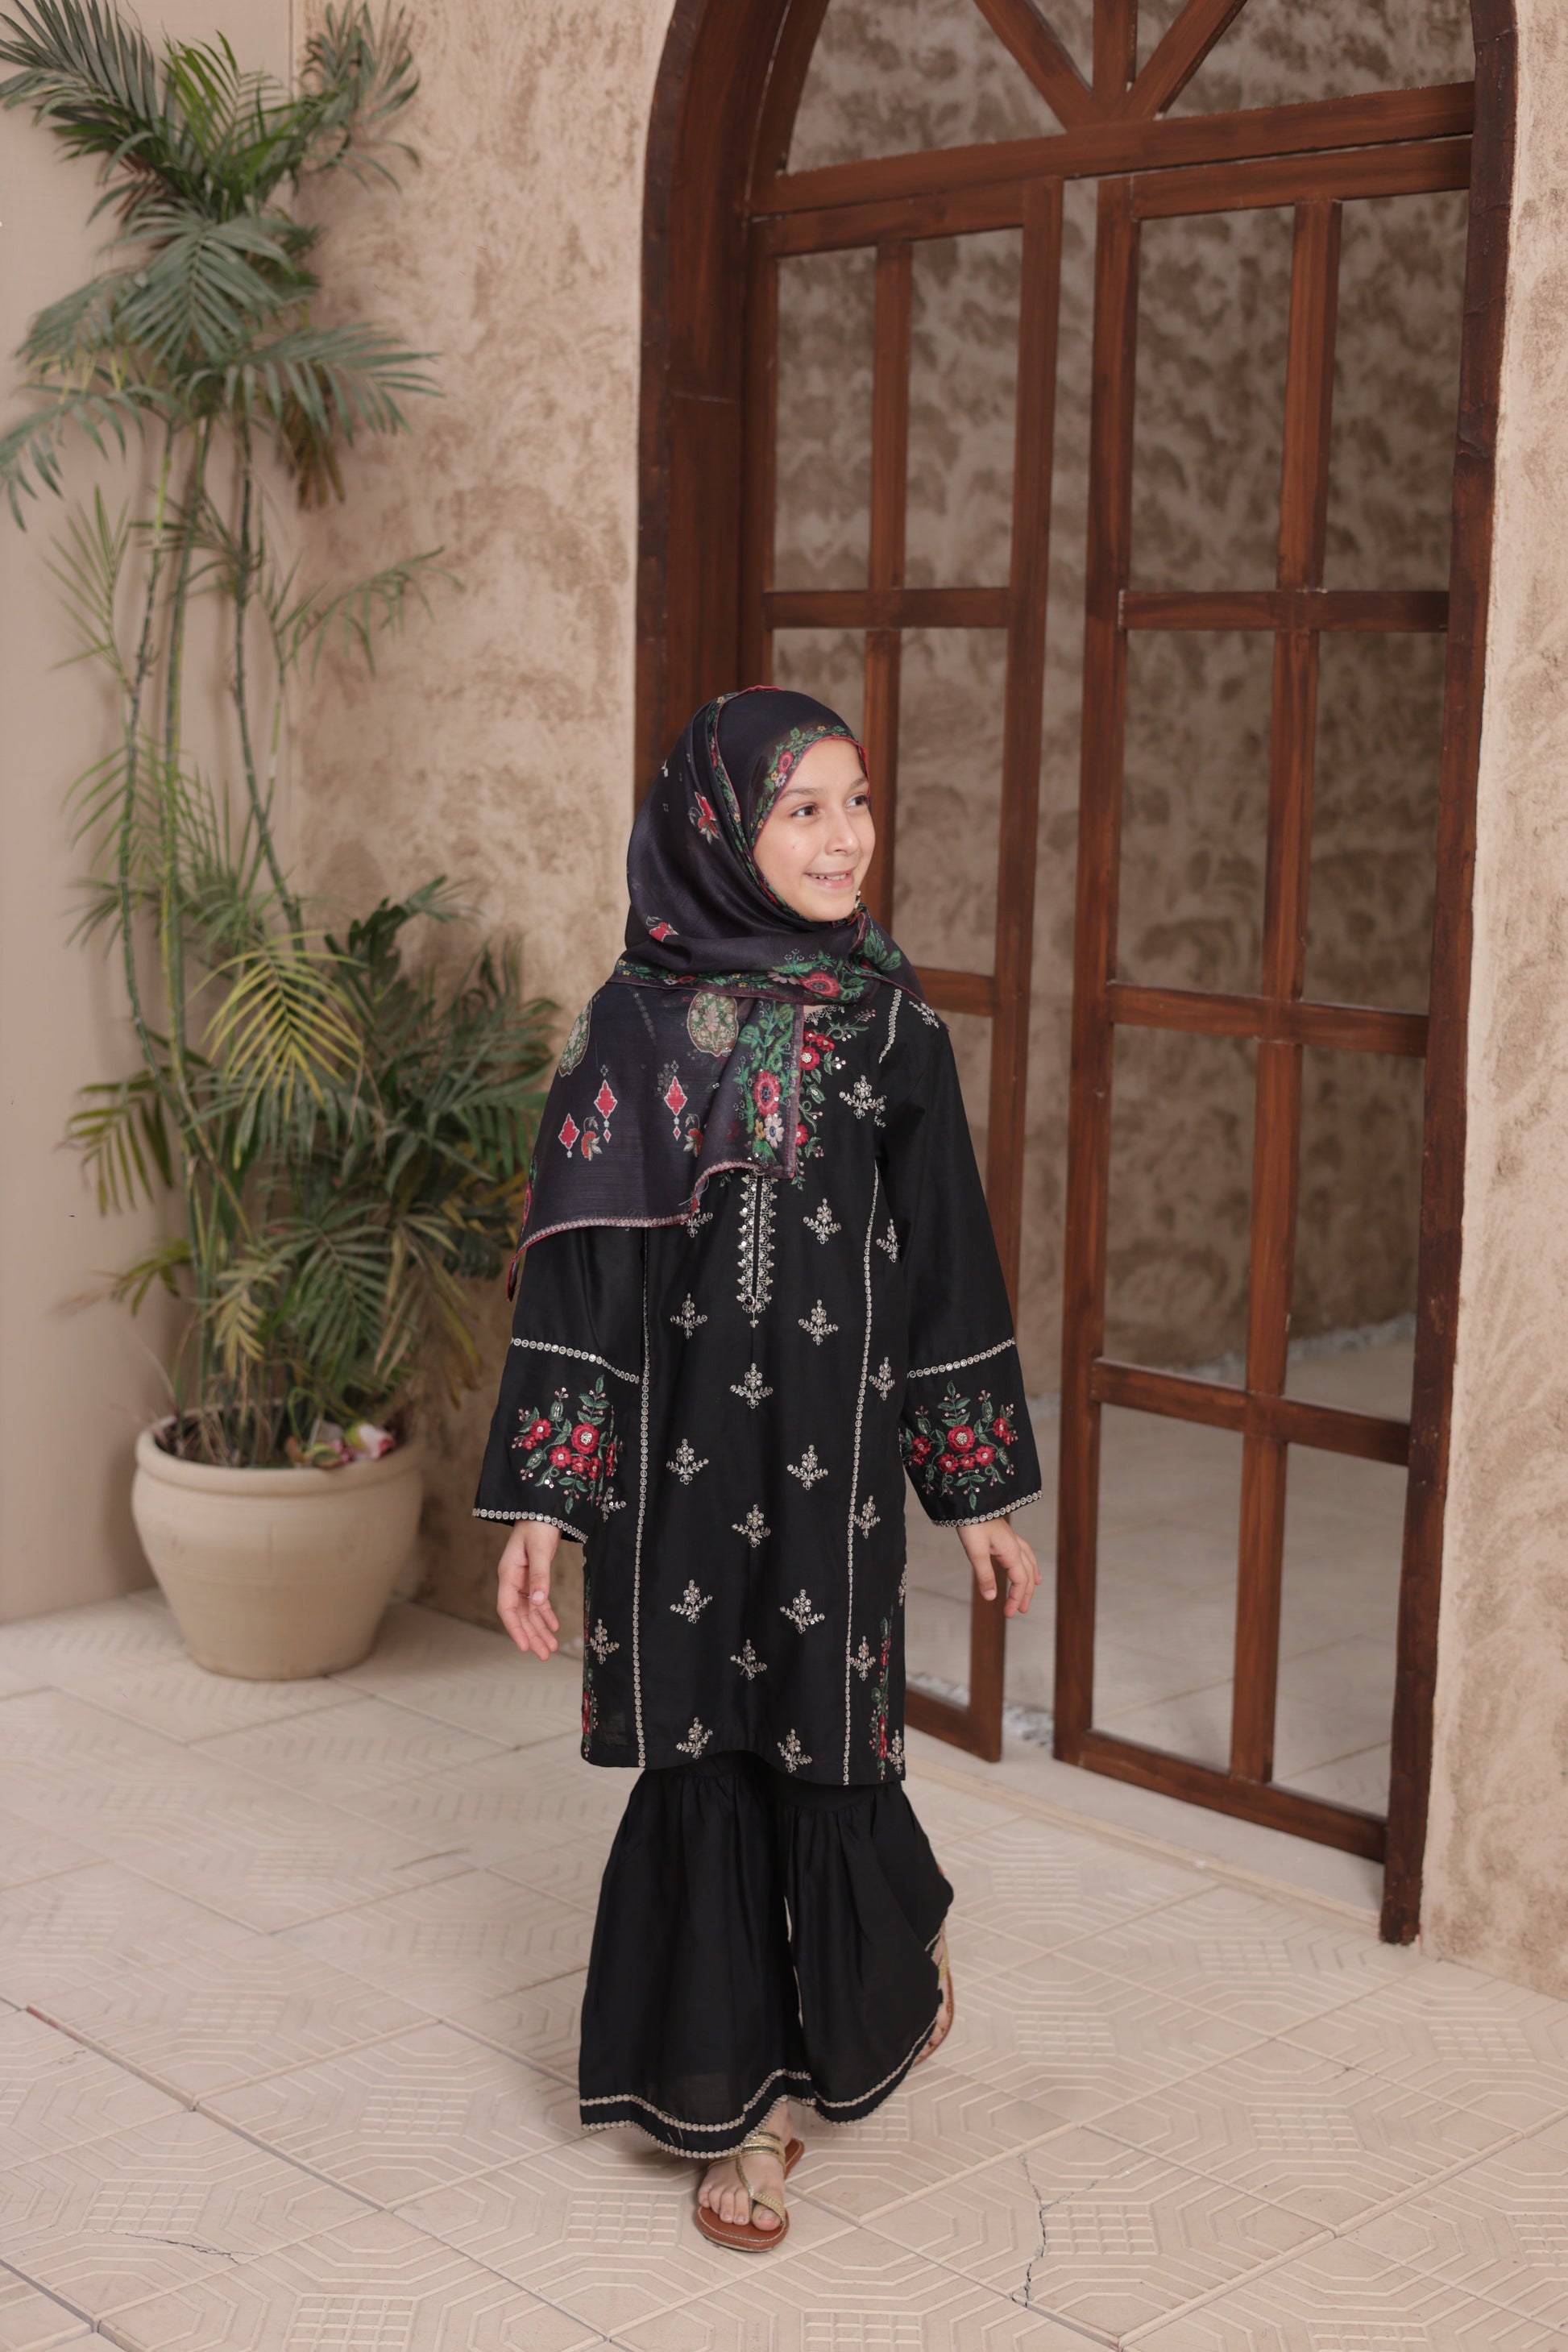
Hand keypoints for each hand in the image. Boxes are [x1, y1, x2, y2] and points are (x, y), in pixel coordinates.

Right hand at [497, 1520, 561, 1659]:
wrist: (544, 1508)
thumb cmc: (539, 1524)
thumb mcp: (539, 1549)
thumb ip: (540, 1575)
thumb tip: (539, 1603)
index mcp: (508, 1574)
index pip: (508, 1608)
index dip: (515, 1629)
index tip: (524, 1647)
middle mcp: (513, 1580)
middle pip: (520, 1615)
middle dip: (531, 1635)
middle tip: (544, 1655)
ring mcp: (523, 1579)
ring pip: (530, 1611)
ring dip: (539, 1629)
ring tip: (551, 1648)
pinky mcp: (534, 1576)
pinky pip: (538, 1601)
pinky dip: (546, 1614)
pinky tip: (553, 1626)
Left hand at [957, 1515, 1040, 1617]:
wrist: (970, 1500)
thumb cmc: (972, 1523)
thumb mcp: (976, 1552)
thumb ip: (985, 1575)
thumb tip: (991, 1597)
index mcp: (1011, 1552)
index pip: (1020, 1581)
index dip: (1016, 1598)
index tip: (1008, 1613)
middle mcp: (1015, 1546)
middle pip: (1028, 1573)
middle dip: (1026, 1592)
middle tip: (1020, 1609)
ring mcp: (1011, 1538)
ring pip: (1028, 1560)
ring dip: (1031, 1575)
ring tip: (1036, 1585)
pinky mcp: (1004, 1534)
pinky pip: (1022, 1550)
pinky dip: (1026, 1560)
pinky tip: (1021, 1560)